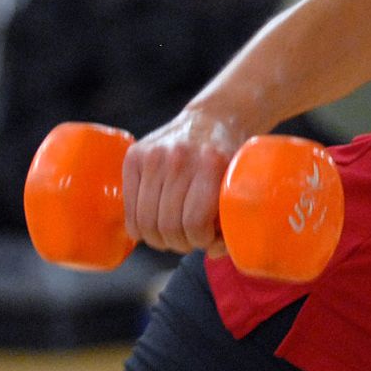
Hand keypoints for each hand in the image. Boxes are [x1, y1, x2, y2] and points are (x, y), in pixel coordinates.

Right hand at [122, 109, 249, 255]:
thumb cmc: (231, 155)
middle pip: (167, 225)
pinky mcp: (134, 156)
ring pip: (145, 220)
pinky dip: (138, 227)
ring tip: (171, 236)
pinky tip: (150, 228)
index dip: (200, 241)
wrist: (214, 117)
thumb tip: (214, 253)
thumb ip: (232, 218)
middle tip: (188, 241)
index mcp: (210, 164)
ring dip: (158, 239)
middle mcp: (178, 158)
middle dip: (180, 243)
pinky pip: (129, 207)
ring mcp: (153, 156)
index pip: (193, 222)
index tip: (206, 239)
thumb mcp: (240, 180)